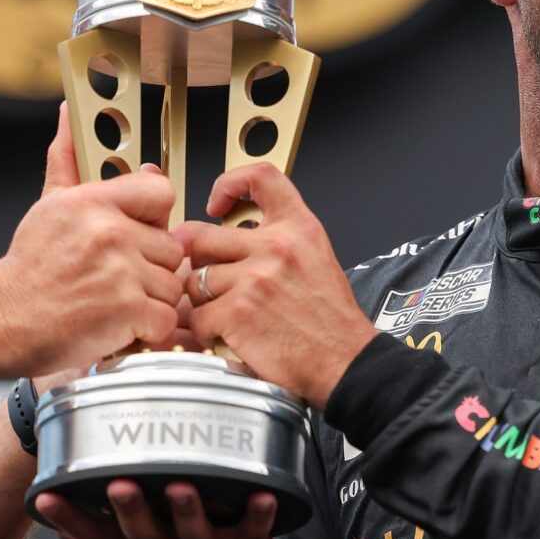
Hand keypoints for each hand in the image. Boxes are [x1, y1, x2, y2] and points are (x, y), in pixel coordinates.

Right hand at [0, 109, 184, 376]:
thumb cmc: (30, 269)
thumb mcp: (49, 206)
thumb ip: (69, 160)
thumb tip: (70, 114)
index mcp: (93, 203)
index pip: (163, 194)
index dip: (155, 218)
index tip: (136, 234)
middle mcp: (108, 233)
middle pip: (171, 247)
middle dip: (150, 267)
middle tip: (112, 278)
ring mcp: (120, 273)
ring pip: (172, 284)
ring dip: (150, 301)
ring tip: (111, 301)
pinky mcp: (127, 311)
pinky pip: (166, 319)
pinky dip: (148, 331)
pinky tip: (119, 325)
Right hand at [38, 481, 281, 538]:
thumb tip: (59, 530)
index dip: (72, 523)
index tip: (46, 499)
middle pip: (146, 538)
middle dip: (130, 512)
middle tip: (117, 485)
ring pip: (196, 534)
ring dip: (188, 511)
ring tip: (181, 486)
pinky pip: (255, 531)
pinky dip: (260, 515)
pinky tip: (264, 495)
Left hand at [176, 164, 373, 406]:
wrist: (345, 360)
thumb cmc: (330, 319)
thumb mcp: (316, 259)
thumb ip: (275, 241)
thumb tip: (224, 236)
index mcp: (299, 228)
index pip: (261, 178)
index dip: (229, 184)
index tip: (217, 203)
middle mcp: (277, 247)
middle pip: (200, 235)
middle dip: (197, 261)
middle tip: (209, 279)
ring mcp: (255, 279)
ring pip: (194, 280)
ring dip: (202, 301)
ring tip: (226, 315)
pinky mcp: (237, 312)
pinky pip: (197, 317)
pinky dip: (207, 333)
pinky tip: (230, 336)